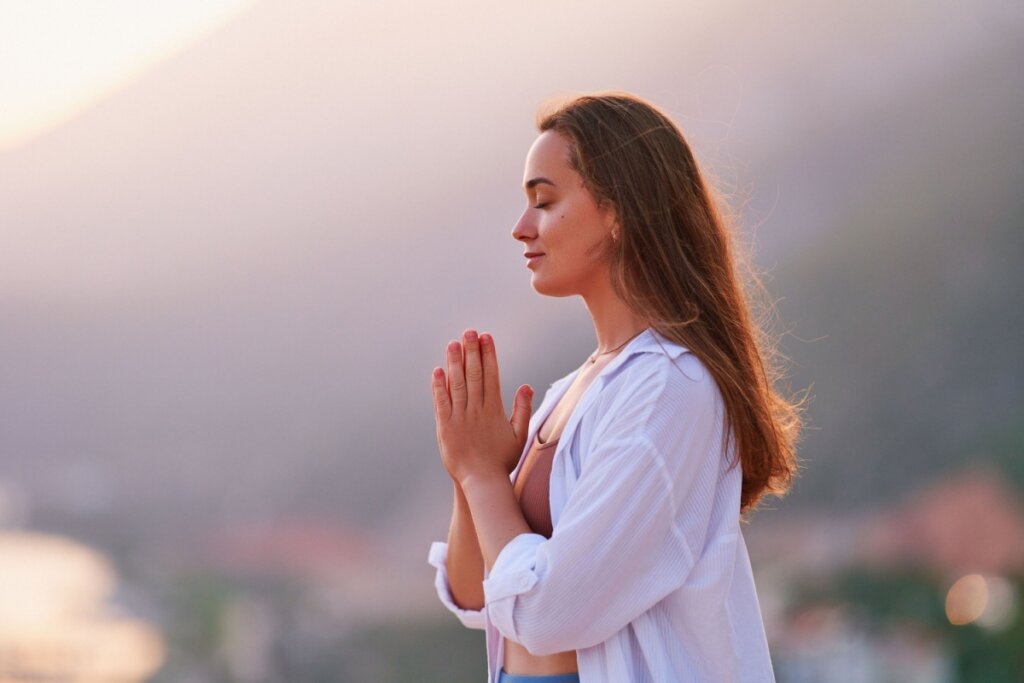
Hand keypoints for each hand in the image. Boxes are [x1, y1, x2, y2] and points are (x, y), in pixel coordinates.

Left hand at [431, 328, 533, 485]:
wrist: (482, 481)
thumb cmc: (502, 460)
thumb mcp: (519, 434)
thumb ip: (522, 409)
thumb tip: (526, 386)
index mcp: (494, 410)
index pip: (491, 375)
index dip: (489, 355)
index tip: (486, 337)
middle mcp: (477, 410)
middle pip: (474, 375)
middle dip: (472, 351)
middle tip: (470, 331)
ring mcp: (460, 418)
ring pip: (457, 384)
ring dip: (455, 363)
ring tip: (453, 343)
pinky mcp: (445, 427)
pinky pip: (442, 403)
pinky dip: (439, 386)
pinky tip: (438, 370)